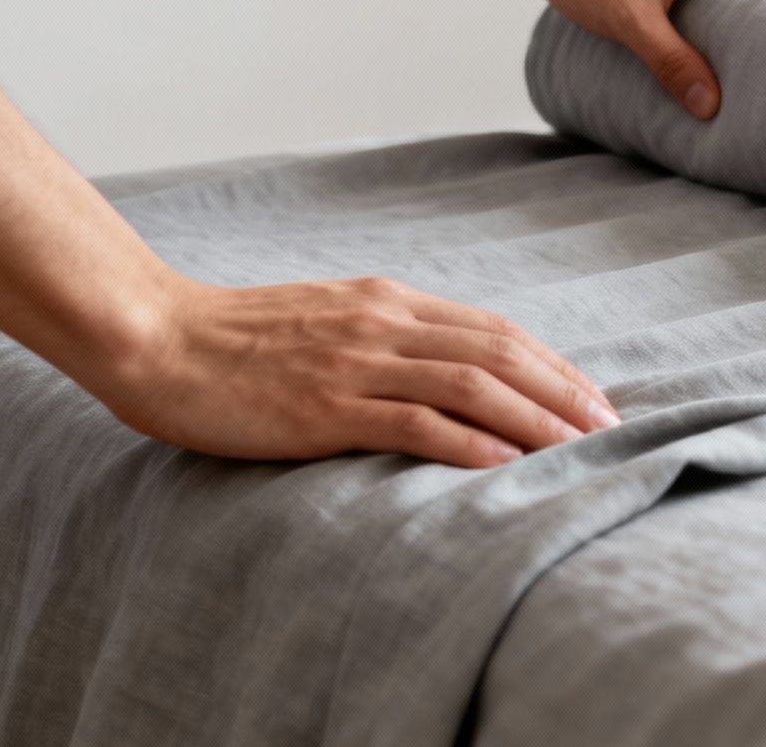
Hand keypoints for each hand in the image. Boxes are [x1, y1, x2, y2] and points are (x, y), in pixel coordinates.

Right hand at [94, 276, 618, 467]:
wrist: (158, 338)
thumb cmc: (239, 338)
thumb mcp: (331, 320)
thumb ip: (389, 336)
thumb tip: (450, 366)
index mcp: (389, 302)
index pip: (494, 330)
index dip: (553, 364)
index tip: (593, 397)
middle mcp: (384, 325)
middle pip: (499, 353)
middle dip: (562, 390)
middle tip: (608, 426)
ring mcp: (356, 364)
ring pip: (470, 385)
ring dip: (533, 417)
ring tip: (578, 446)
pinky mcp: (325, 407)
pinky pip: (413, 423)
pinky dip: (468, 442)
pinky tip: (505, 464)